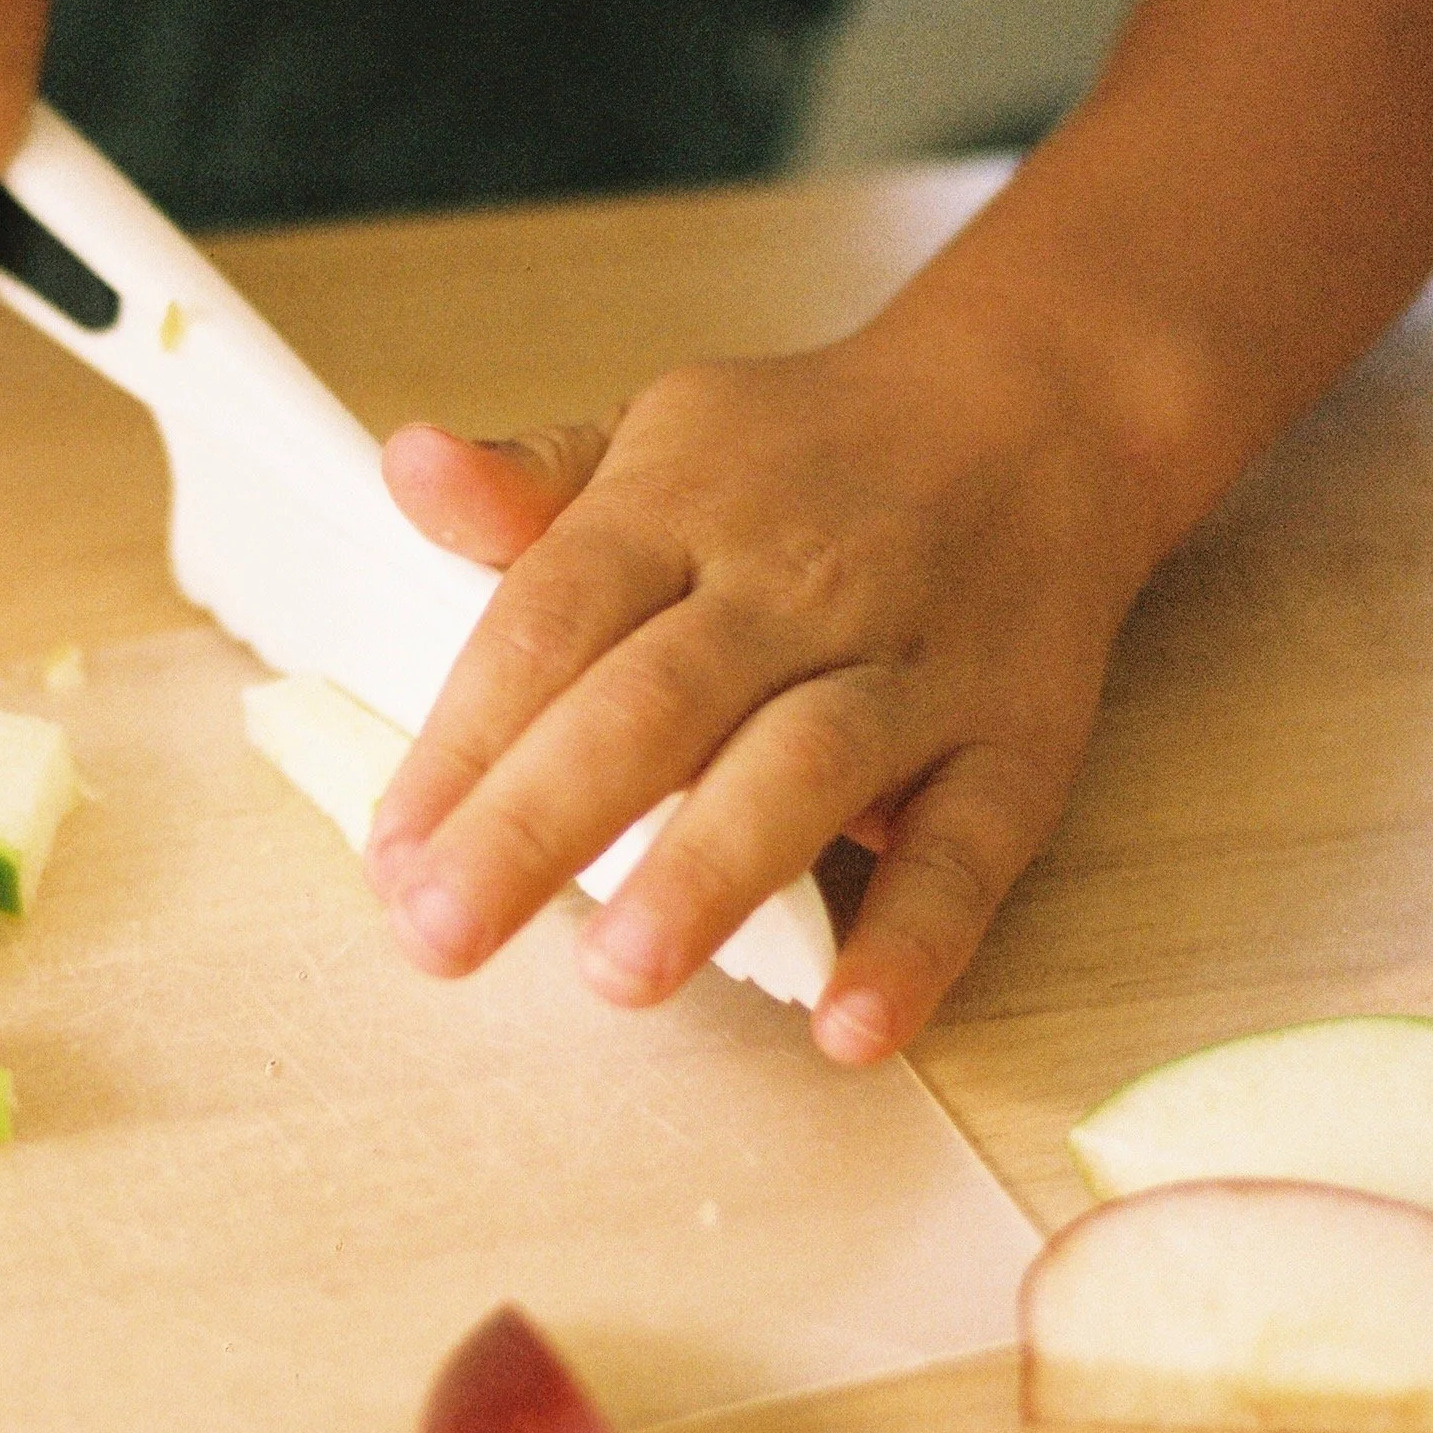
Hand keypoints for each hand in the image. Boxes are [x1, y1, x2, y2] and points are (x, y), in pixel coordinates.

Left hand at [362, 301, 1164, 1063]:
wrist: (1040, 405)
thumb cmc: (807, 453)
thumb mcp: (659, 434)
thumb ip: (530, 486)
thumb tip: (410, 470)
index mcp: (679, 506)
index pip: (551, 619)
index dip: (465, 739)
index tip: (393, 852)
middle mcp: (793, 585)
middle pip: (655, 703)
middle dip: (540, 824)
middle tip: (443, 935)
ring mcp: (911, 665)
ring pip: (805, 767)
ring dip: (711, 873)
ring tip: (620, 977)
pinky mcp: (1016, 743)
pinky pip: (970, 848)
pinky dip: (916, 942)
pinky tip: (852, 1027)